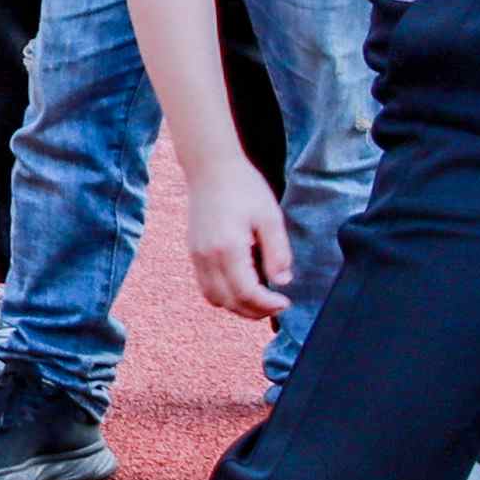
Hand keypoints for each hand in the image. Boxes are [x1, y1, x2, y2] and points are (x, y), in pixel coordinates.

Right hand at [186, 158, 292, 323]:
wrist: (210, 168)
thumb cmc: (244, 187)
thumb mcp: (270, 217)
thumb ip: (278, 252)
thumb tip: (282, 281)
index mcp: (228, 248)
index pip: (247, 292)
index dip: (267, 305)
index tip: (285, 302)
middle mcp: (208, 257)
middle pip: (229, 302)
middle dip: (255, 311)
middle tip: (276, 305)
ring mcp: (197, 256)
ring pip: (214, 299)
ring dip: (237, 307)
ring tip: (260, 301)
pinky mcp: (194, 252)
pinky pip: (206, 286)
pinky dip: (224, 295)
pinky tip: (241, 287)